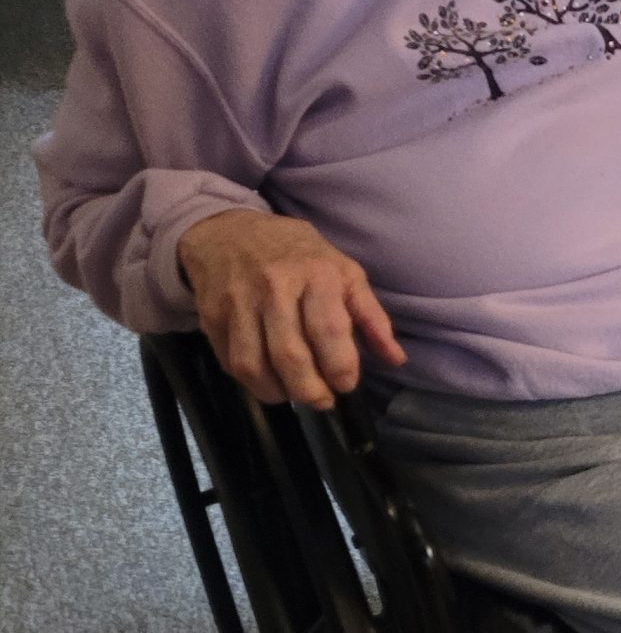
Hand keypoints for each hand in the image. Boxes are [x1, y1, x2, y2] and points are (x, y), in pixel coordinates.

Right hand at [177, 210, 404, 409]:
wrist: (229, 232)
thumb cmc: (298, 255)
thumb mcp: (344, 272)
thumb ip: (371, 316)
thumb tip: (395, 359)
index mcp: (316, 274)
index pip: (328, 330)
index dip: (340, 367)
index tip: (346, 384)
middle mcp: (274, 287)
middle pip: (290, 355)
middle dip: (311, 390)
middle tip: (323, 400)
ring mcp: (238, 303)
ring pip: (254, 365)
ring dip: (279, 392)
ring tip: (295, 393)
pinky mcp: (211, 317)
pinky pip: (231, 362)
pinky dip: (252, 382)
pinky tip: (270, 380)